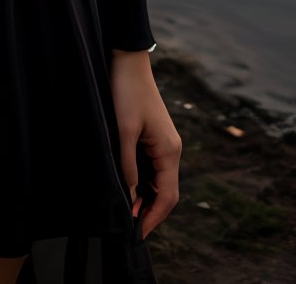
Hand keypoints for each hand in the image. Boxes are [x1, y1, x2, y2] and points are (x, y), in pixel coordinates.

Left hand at [109, 49, 181, 239]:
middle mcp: (171, 150)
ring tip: (127, 214)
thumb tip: (130, 195)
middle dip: (150, 212)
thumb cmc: (127, 92)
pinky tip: (128, 190)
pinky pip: (152, 168)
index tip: (138, 233)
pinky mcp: (154, 137)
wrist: (128, 61)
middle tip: (130, 228)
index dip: (154, 217)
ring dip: (146, 198)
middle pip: (166, 192)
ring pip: (159, 181)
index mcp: (169, 151)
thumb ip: (127, 164)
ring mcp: (164, 144)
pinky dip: (143, 183)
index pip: (168, 196)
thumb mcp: (124, 130)